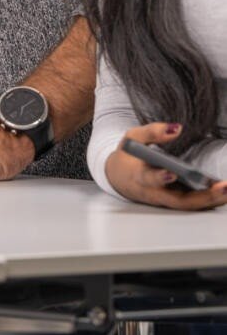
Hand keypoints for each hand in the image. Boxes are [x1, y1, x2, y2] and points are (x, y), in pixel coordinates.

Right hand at [105, 122, 226, 209]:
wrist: (119, 178)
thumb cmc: (128, 157)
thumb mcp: (132, 138)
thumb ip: (152, 132)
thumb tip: (177, 128)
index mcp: (138, 176)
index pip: (148, 179)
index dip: (159, 177)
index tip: (172, 172)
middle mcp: (153, 193)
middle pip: (178, 201)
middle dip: (203, 197)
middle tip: (223, 187)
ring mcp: (165, 200)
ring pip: (189, 206)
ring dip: (212, 200)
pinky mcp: (174, 202)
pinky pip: (193, 204)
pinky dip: (210, 200)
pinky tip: (224, 192)